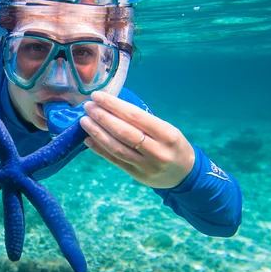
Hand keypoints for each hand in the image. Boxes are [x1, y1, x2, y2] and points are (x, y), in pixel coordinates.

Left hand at [80, 91, 194, 188]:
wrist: (185, 174)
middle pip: (123, 132)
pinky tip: (87, 139)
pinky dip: (99, 149)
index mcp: (167, 134)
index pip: (135, 116)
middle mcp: (157, 151)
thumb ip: (142, 122)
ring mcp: (145, 165)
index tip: (98, 96)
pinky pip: (114, 160)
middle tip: (88, 106)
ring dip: (97, 133)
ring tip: (84, 121)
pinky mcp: (136, 175)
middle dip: (102, 117)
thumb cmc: (172, 145)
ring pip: (116, 148)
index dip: (114, 105)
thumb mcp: (167, 129)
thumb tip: (111, 107)